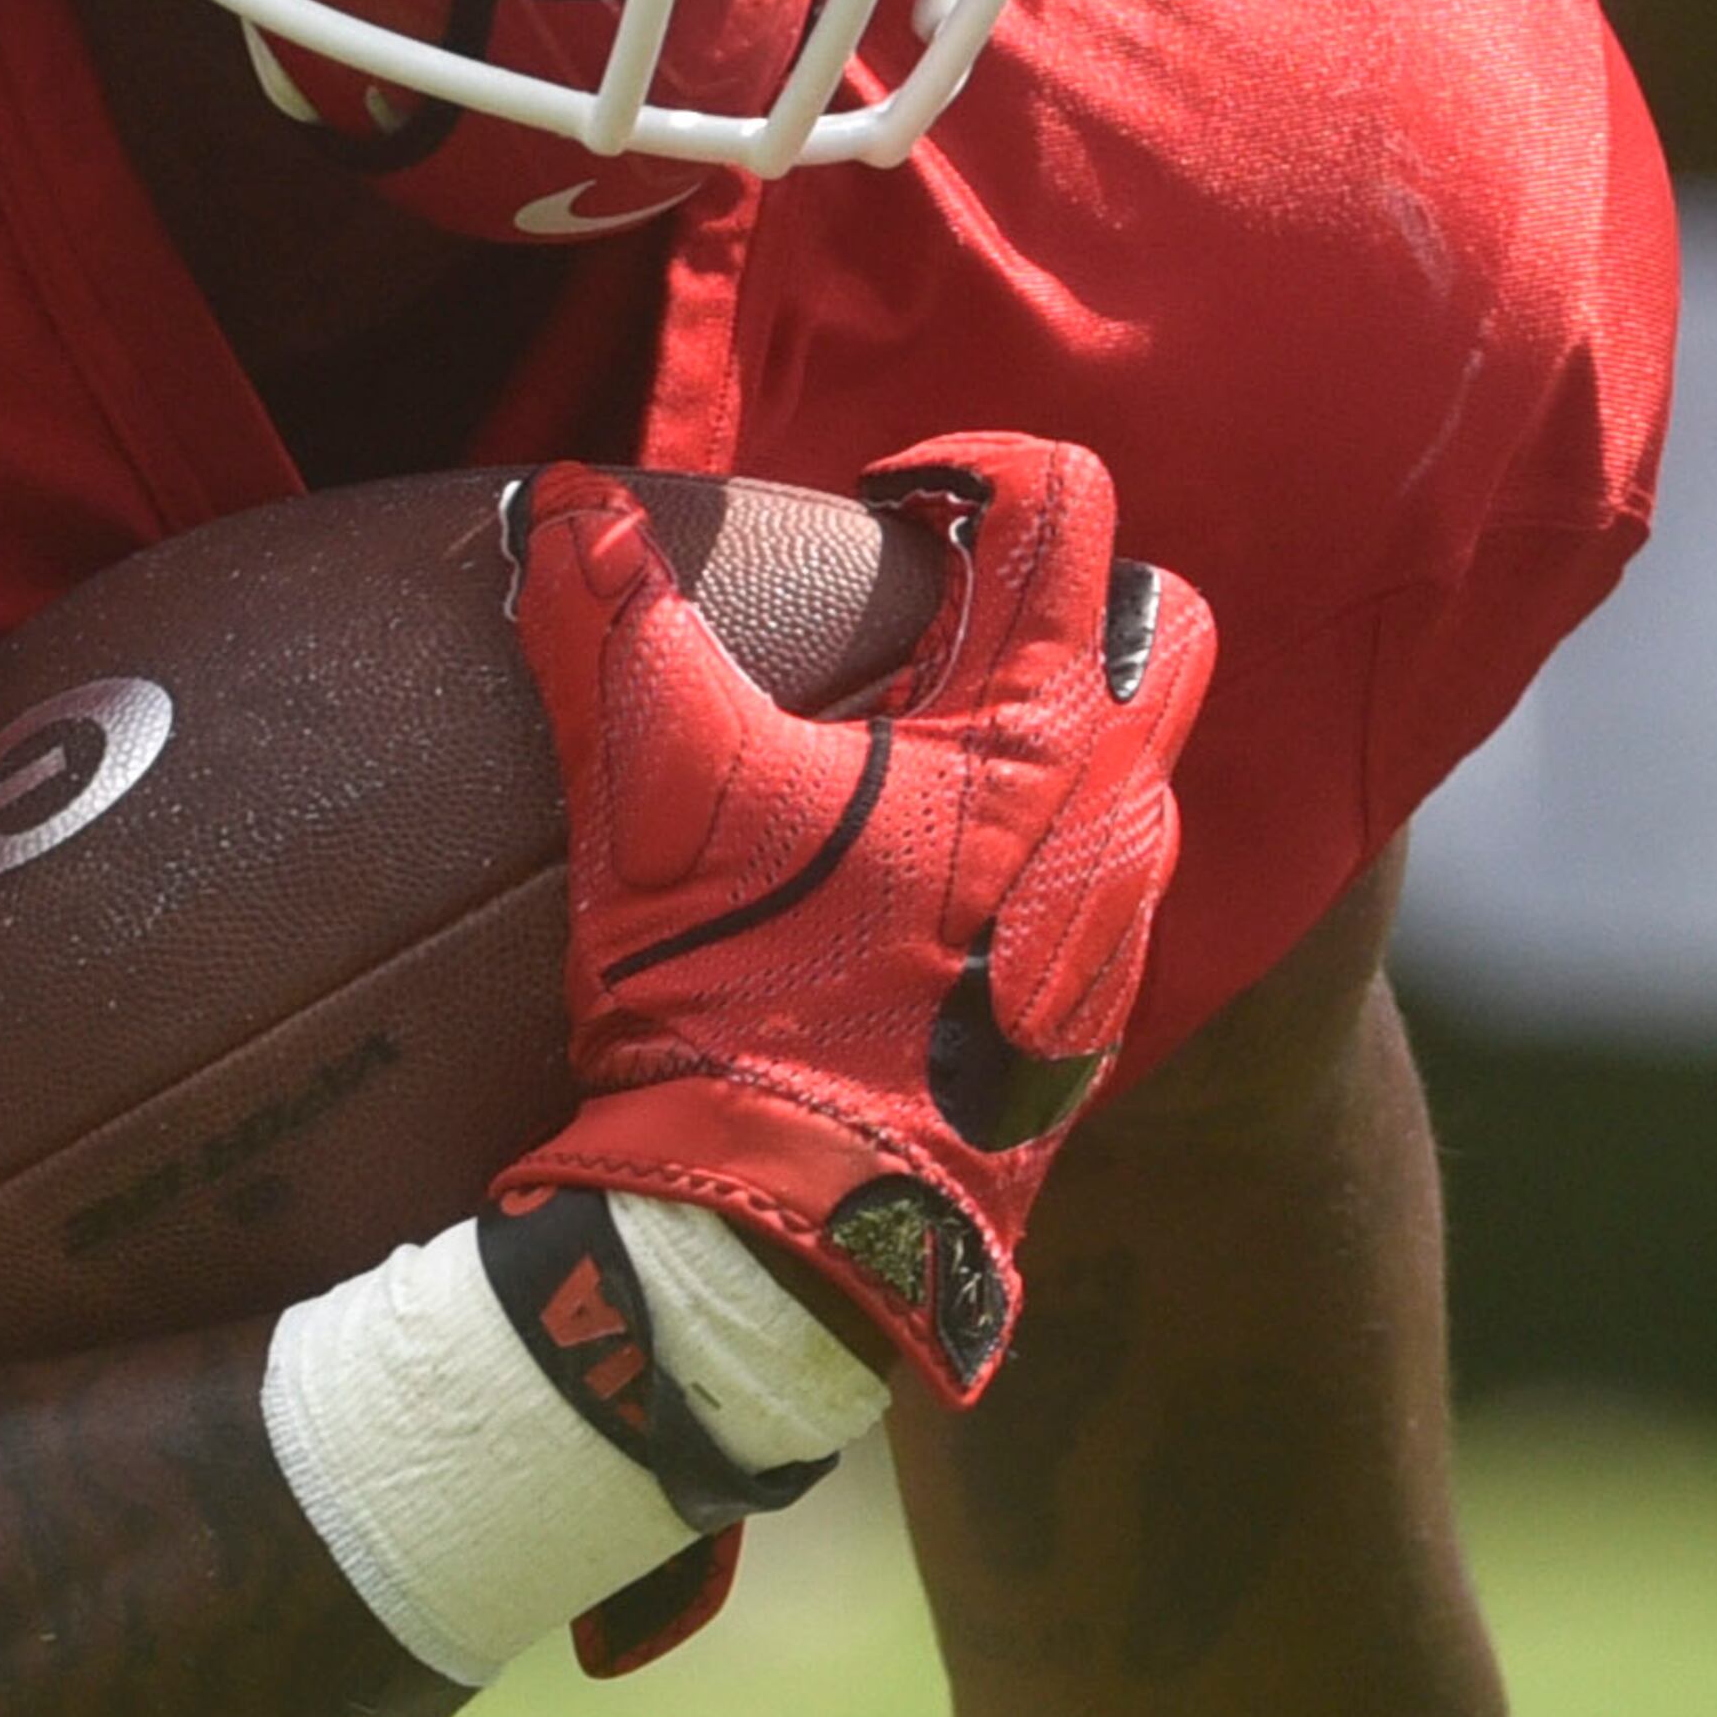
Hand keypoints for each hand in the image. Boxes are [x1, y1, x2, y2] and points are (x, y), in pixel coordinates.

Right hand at [497, 435, 1212, 1397]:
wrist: (783, 1244)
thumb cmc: (739, 1003)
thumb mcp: (656, 797)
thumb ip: (612, 628)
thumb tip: (564, 504)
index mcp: (1041, 732)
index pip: (1069, 508)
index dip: (971, 471)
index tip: (887, 506)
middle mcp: (1118, 821)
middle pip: (1152, 629)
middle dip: (1057, 604)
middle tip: (931, 629)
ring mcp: (1115, 934)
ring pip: (1126, 773)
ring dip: (1037, 742)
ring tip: (905, 766)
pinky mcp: (1085, 1029)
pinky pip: (1088, 892)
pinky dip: (1023, 861)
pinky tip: (913, 899)